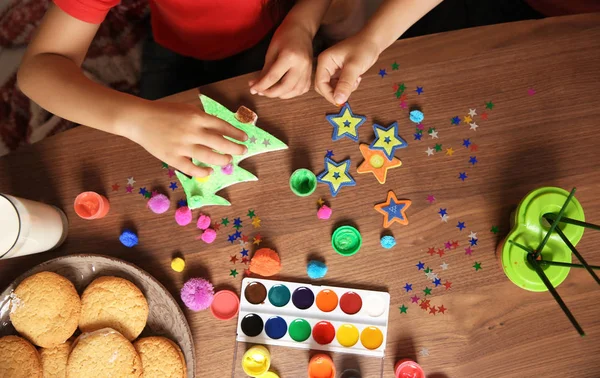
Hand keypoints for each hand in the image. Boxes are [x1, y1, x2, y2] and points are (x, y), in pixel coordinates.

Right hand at [122, 101, 247, 176]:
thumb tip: (221, 129)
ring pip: (209, 157)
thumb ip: (203, 119)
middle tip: (242, 151)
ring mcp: (182, 146)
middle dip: (235, 148)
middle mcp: (192, 131)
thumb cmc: (164, 112)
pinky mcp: (172, 158)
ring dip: (222, 160)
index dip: (236, 133)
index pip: (223, 126)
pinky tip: (209, 171)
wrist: (139, 119)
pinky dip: (202, 171)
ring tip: (228, 160)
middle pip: (220, 143)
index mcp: (197, 117)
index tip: (244, 138)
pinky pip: (192, 168)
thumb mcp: (186, 109)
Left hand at [249, 22, 312, 98]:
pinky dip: (292, 93)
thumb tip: (256, 85)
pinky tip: (283, 90)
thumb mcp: (272, 50)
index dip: (261, 85)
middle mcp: (301, 66)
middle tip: (260, 92)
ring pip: (294, 91)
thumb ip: (265, 70)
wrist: (302, 29)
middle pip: (285, 87)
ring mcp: (308, 70)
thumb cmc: (285, 36)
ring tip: (270, 91)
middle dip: (271, 93)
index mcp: (289, 57)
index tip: (252, 90)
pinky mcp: (310, 73)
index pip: (273, 77)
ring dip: (281, 95)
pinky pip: (301, 89)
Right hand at [315, 34, 379, 105]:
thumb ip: (345, 84)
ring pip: (332, 87)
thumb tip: (338, 100)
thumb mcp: (354, 67)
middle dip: (335, 92)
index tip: (340, 101)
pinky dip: (347, 86)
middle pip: (323, 87)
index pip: (320, 83)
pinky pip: (339, 85)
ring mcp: (332, 69)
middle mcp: (326, 65)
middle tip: (349, 92)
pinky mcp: (339, 72)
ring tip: (355, 80)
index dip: (329, 94)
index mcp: (324, 61)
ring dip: (343, 89)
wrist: (373, 41)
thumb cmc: (363, 48)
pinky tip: (356, 78)